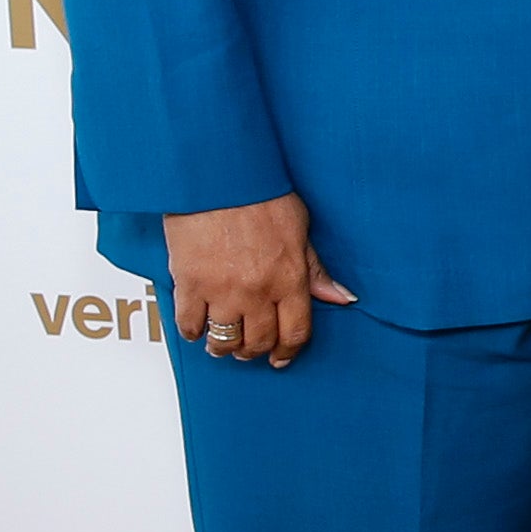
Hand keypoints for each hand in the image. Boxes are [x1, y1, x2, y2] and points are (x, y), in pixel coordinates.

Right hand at [162, 194, 353, 368]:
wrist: (217, 174)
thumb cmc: (259, 192)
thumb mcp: (299, 228)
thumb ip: (315, 270)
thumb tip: (341, 298)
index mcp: (289, 278)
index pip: (295, 333)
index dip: (287, 351)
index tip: (280, 357)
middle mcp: (258, 291)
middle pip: (258, 342)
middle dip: (254, 351)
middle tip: (248, 348)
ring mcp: (222, 290)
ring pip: (224, 340)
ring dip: (223, 347)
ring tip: (221, 342)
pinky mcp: (189, 283)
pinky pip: (189, 324)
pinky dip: (192, 331)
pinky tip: (196, 327)